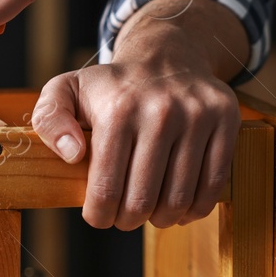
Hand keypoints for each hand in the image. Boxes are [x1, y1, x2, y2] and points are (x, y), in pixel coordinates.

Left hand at [32, 0, 249, 229]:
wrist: (165, 56)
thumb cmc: (111, 86)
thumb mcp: (65, 91)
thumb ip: (50, 120)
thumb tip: (71, 154)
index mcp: (117, 109)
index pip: (106, 189)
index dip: (99, 215)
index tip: (99, 216)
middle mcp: (160, 111)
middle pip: (143, 200)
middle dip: (128, 220)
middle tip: (124, 217)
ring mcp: (197, 115)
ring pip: (179, 198)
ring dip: (162, 219)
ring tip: (151, 214)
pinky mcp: (226, 120)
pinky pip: (213, 184)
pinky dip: (195, 208)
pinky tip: (180, 208)